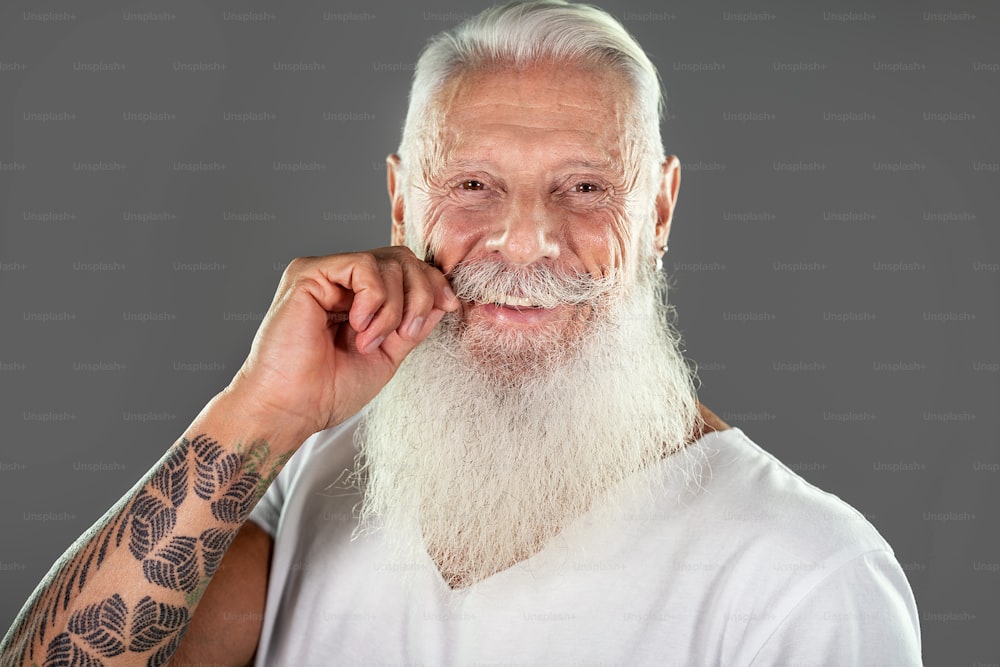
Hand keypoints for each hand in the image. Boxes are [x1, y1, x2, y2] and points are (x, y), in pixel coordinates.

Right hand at [224, 246, 458, 444]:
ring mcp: (325, 274)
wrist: (292, 409)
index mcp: (360, 297)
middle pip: (403, 258)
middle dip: (421, 295)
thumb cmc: (329, 390)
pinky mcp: (308, 273)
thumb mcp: (389, 353)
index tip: (450, 306)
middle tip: (407, 332)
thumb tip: (443, 297)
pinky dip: (374, 299)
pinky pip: (363, 265)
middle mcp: (342, 280)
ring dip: (393, 308)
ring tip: (371, 341)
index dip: (434, 283)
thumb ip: (412, 323)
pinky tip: (359, 327)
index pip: (407, 269)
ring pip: (388, 262)